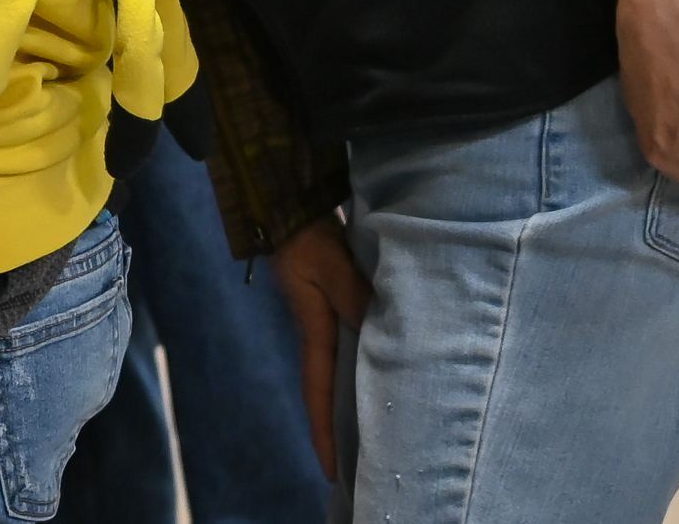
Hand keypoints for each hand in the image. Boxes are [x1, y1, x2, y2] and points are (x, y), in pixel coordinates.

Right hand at [267, 215, 368, 482]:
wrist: (290, 207)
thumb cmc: (307, 238)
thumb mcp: (332, 266)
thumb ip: (356, 298)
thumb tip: (381, 336)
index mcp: (315, 331)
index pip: (319, 393)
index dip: (324, 432)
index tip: (330, 472)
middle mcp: (320, 332)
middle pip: (331, 389)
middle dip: (342, 426)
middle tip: (361, 461)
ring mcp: (328, 317)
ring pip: (346, 367)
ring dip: (357, 396)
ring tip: (380, 425)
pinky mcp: (338, 301)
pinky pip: (356, 344)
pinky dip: (369, 364)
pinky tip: (388, 368)